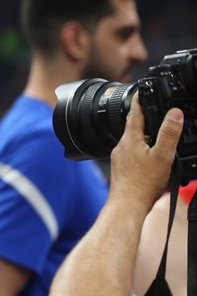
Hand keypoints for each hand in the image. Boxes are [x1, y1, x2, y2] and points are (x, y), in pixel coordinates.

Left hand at [109, 95, 183, 209]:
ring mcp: (119, 158)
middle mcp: (121, 146)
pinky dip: (143, 151)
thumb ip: (169, 133)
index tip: (143, 89)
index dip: (140, 99)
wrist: (127, 206)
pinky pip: (133, 154)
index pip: (135, 112)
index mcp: (130, 139)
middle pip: (134, 126)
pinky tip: (152, 160)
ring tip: (160, 140)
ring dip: (146, 137)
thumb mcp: (162, 155)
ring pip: (134, 141)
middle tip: (158, 113)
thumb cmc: (142, 184)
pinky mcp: (122, 169)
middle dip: (147, 119)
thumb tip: (174, 113)